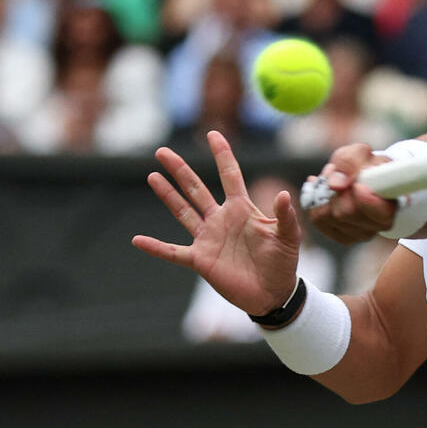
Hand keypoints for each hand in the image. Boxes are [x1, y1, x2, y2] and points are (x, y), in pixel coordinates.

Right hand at [133, 131, 301, 314]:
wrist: (273, 293)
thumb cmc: (283, 262)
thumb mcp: (288, 236)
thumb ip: (285, 216)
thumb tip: (284, 194)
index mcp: (241, 209)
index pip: (230, 175)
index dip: (222, 155)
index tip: (213, 134)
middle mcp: (221, 219)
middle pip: (196, 188)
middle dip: (180, 170)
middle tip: (163, 151)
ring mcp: (208, 238)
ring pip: (183, 211)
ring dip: (167, 195)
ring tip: (153, 176)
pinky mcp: (200, 260)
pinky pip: (173, 252)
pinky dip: (156, 247)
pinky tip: (138, 240)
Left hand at [305, 143, 396, 244]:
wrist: (366, 177)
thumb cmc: (367, 165)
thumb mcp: (360, 153)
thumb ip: (350, 162)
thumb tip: (335, 184)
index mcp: (392, 206)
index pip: (380, 213)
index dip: (365, 200)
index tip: (358, 185)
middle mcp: (378, 226)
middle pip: (345, 213)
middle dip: (336, 190)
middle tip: (337, 173)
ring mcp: (360, 234)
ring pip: (328, 217)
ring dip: (324, 194)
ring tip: (332, 181)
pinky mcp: (343, 236)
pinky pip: (319, 221)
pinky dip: (316, 203)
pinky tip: (324, 192)